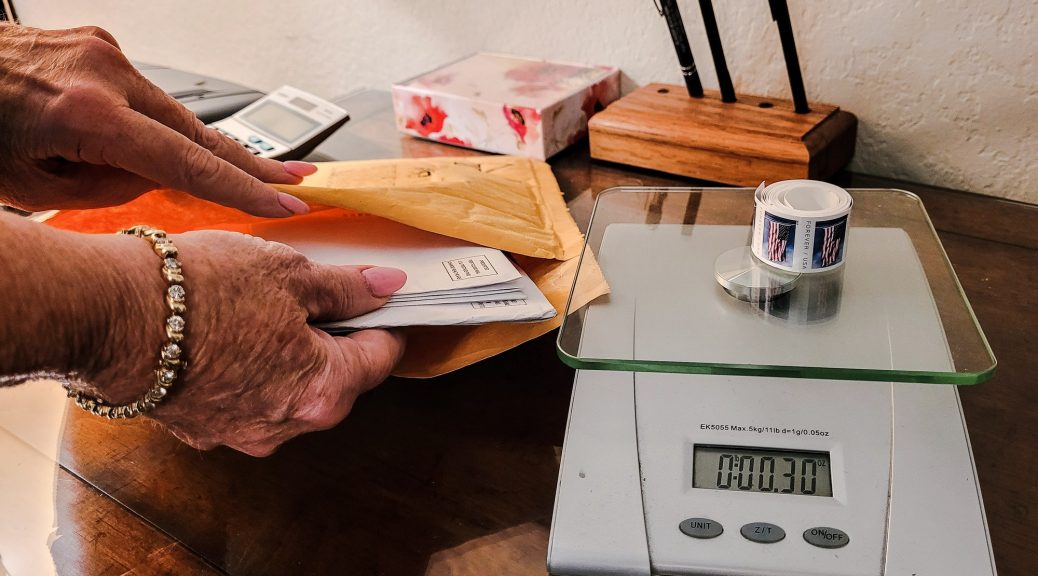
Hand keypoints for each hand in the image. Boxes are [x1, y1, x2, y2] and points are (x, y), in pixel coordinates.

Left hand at [0, 24, 310, 215]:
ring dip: (199, 148)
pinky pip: (144, 94)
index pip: (187, 164)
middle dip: (250, 164)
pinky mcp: (96, 44)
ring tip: (236, 175)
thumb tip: (157, 175)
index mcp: (86, 114)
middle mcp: (102, 72)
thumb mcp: (36, 186)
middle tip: (296, 182)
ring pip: (173, 113)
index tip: (284, 205)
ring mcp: (101, 50)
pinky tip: (161, 146)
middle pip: (198, 132)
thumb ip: (112, 184)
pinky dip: (158, 124)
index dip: (241, 190)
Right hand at [88, 230, 406, 455]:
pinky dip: (249, 368)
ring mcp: (242, 432)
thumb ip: (346, 289)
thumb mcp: (289, 273)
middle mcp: (286, 424)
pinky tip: (230, 330)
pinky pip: (246, 396)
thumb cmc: (198, 291)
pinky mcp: (204, 427)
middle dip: (334, 337)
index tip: (379, 299)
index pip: (381, 357)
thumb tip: (386, 287)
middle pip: (337, 379)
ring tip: (263, 306)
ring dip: (290, 353)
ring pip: (290, 389)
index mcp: (323, 391)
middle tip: (316, 292)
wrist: (108, 315)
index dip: (385, 320)